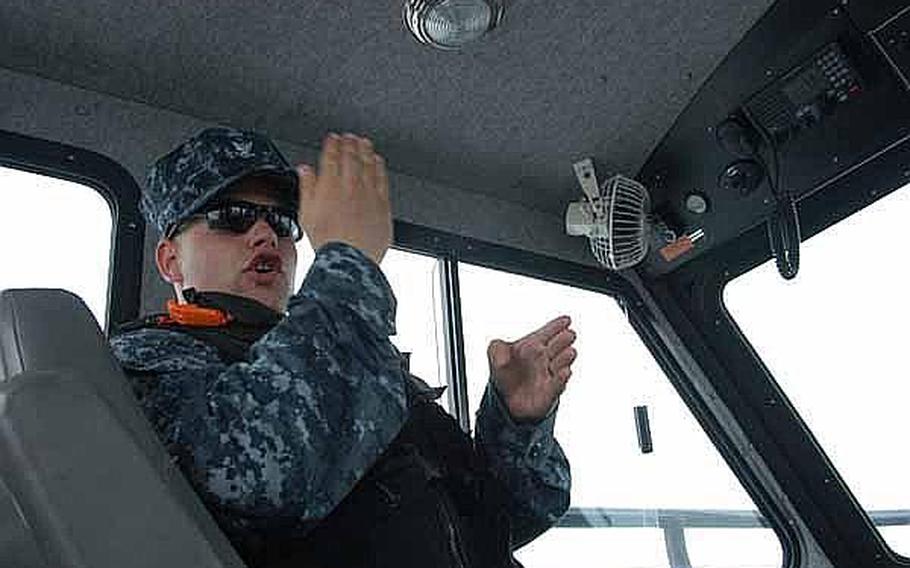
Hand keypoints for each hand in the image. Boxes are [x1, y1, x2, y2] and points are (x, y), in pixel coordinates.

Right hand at [297, 133, 392, 263]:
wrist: (350, 257)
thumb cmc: (327, 240)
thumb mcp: (306, 213)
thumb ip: (307, 187)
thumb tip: (305, 170)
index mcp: (330, 185)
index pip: (332, 157)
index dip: (332, 144)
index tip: (333, 138)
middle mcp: (350, 185)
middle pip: (351, 157)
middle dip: (349, 143)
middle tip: (349, 136)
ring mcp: (368, 193)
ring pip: (368, 164)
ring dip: (365, 150)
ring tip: (364, 142)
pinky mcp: (383, 203)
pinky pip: (382, 178)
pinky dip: (380, 166)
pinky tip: (378, 161)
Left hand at [488, 316, 577, 420]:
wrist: (507, 402)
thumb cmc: (506, 375)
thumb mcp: (495, 357)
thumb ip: (496, 347)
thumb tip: (497, 344)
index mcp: (532, 347)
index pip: (546, 333)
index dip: (556, 326)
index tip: (566, 320)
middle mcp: (543, 359)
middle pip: (556, 346)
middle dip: (563, 340)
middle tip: (569, 334)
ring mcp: (549, 375)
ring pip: (560, 364)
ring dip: (565, 358)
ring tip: (570, 351)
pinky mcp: (550, 392)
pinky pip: (557, 385)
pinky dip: (561, 379)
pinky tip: (565, 372)